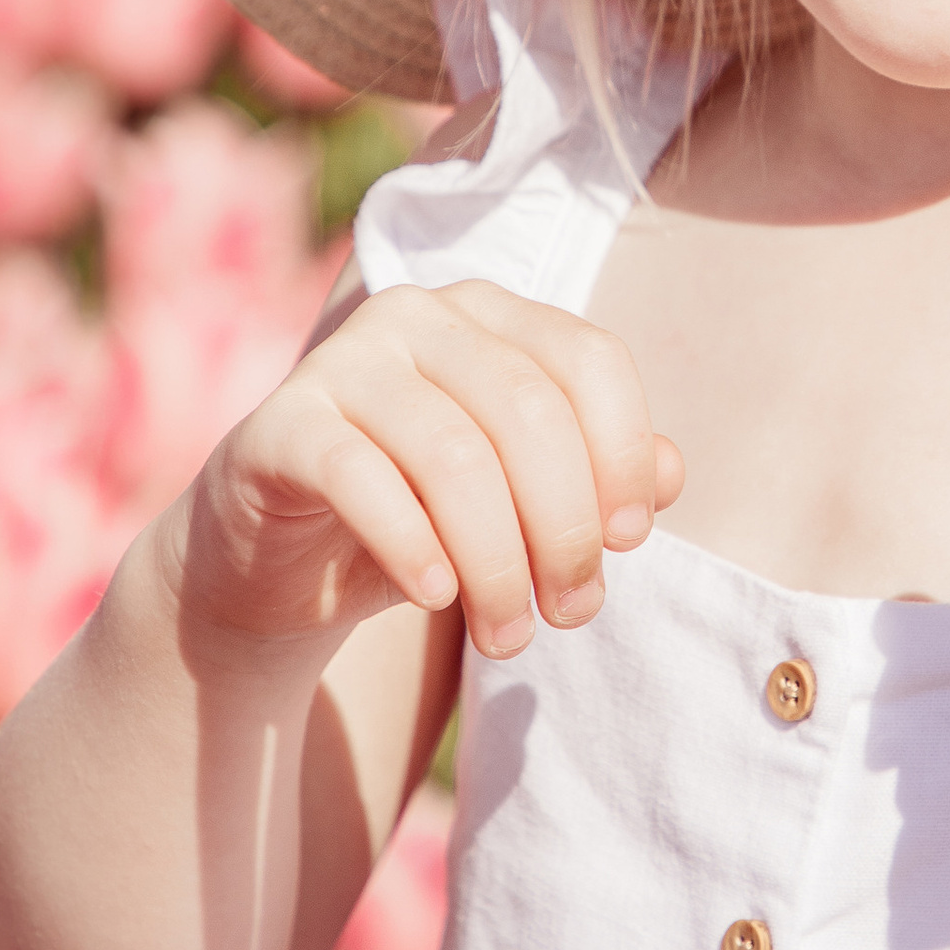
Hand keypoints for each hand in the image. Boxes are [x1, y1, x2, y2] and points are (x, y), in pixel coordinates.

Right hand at [175, 282, 682, 669]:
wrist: (279, 565)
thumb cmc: (422, 520)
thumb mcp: (520, 501)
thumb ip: (596, 478)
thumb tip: (671, 475)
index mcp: (489, 314)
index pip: (589, 361)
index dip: (623, 455)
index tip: (628, 544)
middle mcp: (417, 315)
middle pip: (529, 413)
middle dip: (565, 529)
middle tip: (569, 615)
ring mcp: (342, 362)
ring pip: (453, 455)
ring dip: (496, 563)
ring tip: (507, 636)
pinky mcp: (279, 426)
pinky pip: (361, 478)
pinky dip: (412, 546)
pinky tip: (434, 597)